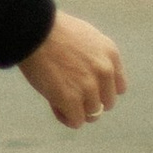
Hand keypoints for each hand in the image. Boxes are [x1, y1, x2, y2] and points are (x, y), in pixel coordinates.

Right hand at [18, 9, 127, 129]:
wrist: (32, 30)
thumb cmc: (51, 30)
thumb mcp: (84, 37)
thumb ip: (94, 57)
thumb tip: (89, 78)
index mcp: (110, 54)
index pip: (119, 87)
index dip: (102, 90)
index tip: (86, 86)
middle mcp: (105, 72)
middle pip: (107, 103)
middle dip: (90, 101)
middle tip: (70, 92)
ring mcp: (89, 87)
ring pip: (92, 114)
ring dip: (77, 110)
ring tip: (58, 98)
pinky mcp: (71, 99)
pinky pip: (76, 121)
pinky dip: (66, 117)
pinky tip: (54, 104)